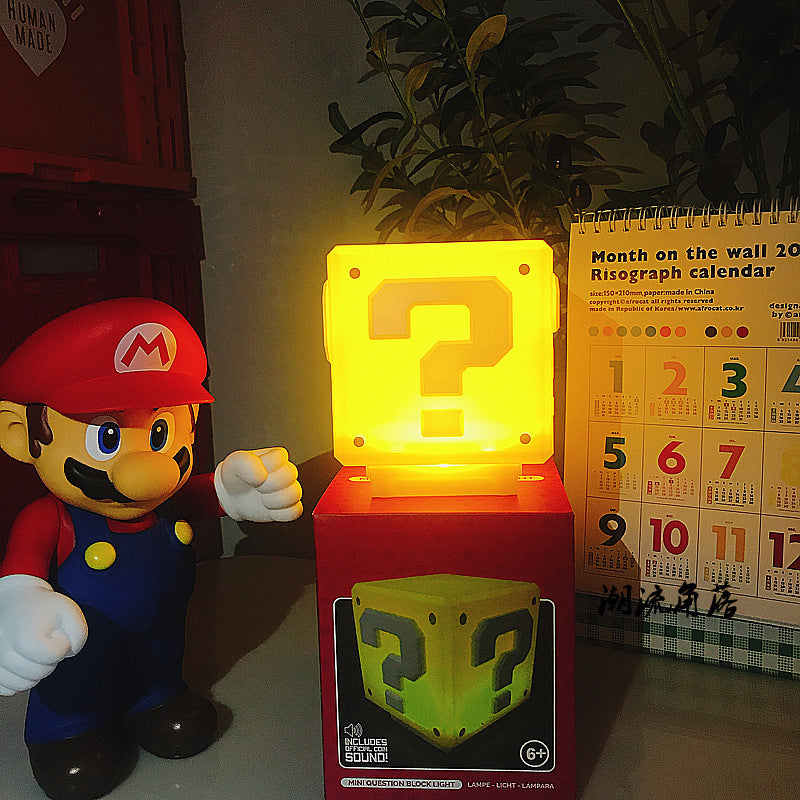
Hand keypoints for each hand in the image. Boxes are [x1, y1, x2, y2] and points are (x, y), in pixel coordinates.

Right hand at [0, 574, 87, 695]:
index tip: (55, 631)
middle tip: (44, 639)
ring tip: (32, 649)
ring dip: (35, 670)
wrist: (11, 600)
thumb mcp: (68, 610)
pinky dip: (19, 678)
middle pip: (40, 673)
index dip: (62, 643)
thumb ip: (80, 634)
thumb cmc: (41, 606)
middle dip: (50, 659)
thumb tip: (69, 654)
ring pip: (24, 685)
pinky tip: (21, 660)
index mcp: (24, 638)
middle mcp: (4, 653)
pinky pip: (9, 689)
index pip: (55, 656)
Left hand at [214, 447, 302, 522]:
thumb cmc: (236, 477)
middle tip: (257, 487)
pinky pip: (295, 512)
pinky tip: (268, 510)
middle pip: (290, 475)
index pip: (280, 458)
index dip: (265, 467)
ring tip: (262, 499)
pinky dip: (280, 514)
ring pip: (295, 494)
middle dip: (269, 484)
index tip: (253, 473)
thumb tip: (262, 475)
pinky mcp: (288, 507)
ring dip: (275, 500)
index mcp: (276, 456)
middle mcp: (286, 471)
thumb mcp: (234, 462)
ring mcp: (288, 490)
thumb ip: (246, 462)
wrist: (232, 497)